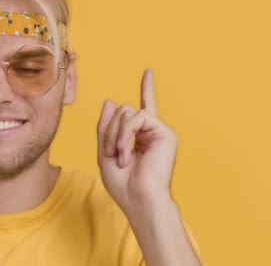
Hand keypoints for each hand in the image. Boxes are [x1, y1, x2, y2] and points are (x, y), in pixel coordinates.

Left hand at [97, 69, 176, 215]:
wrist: (138, 199)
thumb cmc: (122, 183)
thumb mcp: (104, 151)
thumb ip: (106, 127)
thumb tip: (110, 101)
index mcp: (139, 137)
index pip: (141, 109)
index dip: (146, 89)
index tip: (149, 71)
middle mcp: (151, 131)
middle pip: (123, 110)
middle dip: (110, 130)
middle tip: (110, 153)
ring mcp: (159, 131)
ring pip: (128, 112)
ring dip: (116, 134)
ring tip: (119, 156)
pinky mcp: (166, 133)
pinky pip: (138, 118)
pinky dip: (125, 134)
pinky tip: (126, 152)